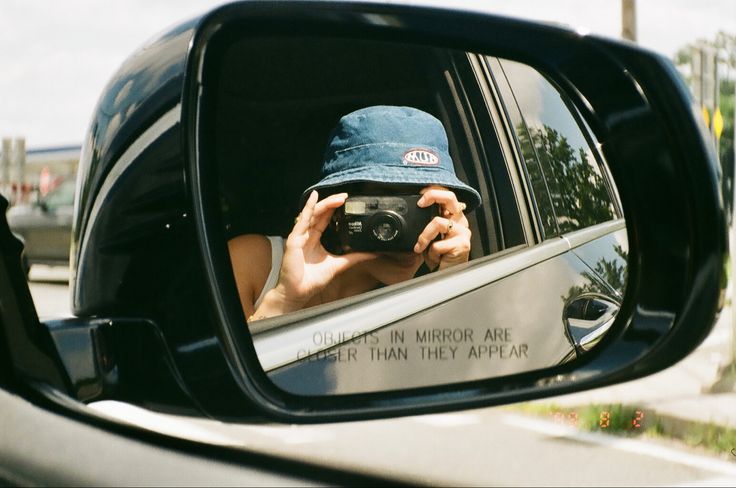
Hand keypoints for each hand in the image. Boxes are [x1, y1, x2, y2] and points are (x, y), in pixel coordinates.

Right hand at [269, 191, 377, 311]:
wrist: (298, 292)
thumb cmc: (312, 280)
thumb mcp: (338, 265)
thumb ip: (354, 258)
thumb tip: (372, 254)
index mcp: (315, 239)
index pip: (325, 219)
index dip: (335, 209)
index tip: (348, 201)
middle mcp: (307, 235)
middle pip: (320, 213)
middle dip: (332, 203)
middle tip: (346, 196)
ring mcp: (300, 236)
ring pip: (313, 213)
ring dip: (326, 204)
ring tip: (338, 197)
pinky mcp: (294, 239)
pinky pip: (302, 220)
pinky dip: (308, 208)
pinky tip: (313, 197)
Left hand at [413, 186, 470, 270]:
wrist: (445, 275)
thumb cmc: (438, 255)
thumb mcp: (430, 235)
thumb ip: (427, 221)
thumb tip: (415, 209)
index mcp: (453, 216)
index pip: (447, 195)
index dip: (433, 192)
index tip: (419, 197)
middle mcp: (460, 220)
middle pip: (450, 197)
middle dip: (432, 196)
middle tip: (420, 204)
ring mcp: (463, 231)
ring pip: (437, 222)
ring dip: (424, 236)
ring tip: (420, 247)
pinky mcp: (463, 244)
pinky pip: (438, 244)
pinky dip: (431, 254)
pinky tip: (436, 259)